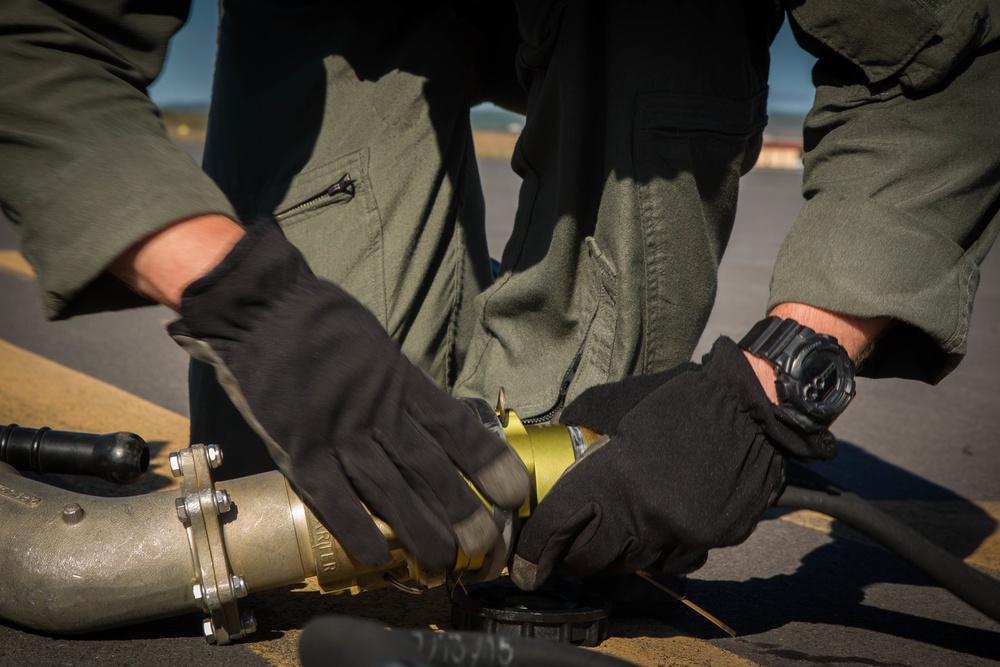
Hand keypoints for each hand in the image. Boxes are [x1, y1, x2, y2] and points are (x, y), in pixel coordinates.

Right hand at [166, 221, 529, 568]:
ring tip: (442, 561)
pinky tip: (377, 558)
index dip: (487, 463)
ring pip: (389, 489)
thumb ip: (402, 384)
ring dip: (418, 528)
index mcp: (400, 383)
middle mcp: (377, 411)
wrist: (261, 309)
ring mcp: (338, 432)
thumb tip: (431, 418)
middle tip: (483, 546)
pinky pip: (332, 497)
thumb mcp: (377, 347)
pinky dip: (355, 529)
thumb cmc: (322, 323)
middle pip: (429, 468)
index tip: (513, 492)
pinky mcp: (299, 448)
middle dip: (460, 510)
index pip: (455, 428)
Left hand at [510, 337, 834, 589]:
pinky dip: (663, 551)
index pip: (556, 529)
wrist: (745, 407)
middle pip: (590, 560)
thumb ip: (578, 434)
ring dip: (621, 552)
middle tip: (571, 547)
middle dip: (574, 557)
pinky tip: (662, 527)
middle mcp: (641, 512)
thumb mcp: (613, 408)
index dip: (534, 553)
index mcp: (610, 476)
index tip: (526, 566)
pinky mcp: (710, 539)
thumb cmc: (676, 403)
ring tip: (622, 528)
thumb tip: (550, 453)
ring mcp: (678, 531)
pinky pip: (674, 562)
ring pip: (632, 565)